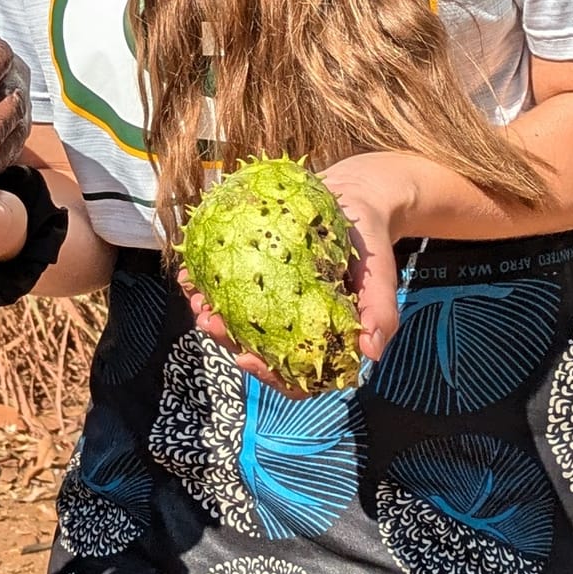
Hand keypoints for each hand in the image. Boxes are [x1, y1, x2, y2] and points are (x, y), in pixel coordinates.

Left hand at [181, 152, 415, 389]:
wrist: (357, 198)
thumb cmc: (370, 243)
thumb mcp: (380, 275)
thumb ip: (381, 312)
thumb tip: (372, 353)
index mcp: (321, 337)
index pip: (293, 374)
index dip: (268, 375)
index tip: (246, 359)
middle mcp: (293, 324)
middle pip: (255, 347)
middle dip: (226, 338)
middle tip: (210, 319)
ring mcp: (274, 298)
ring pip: (237, 319)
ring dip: (212, 312)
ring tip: (197, 296)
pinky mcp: (258, 272)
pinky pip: (229, 282)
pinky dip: (207, 279)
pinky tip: (191, 272)